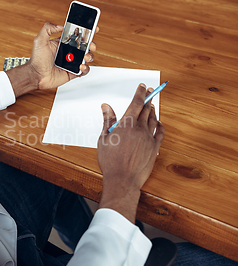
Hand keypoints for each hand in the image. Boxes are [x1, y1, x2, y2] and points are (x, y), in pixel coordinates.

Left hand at [28, 22, 97, 89]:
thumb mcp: (40, 40)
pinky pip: (84, 71)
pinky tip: (81, 66)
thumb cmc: (36, 59)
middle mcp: (68, 52)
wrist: (36, 75)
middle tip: (91, 45)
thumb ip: (48, 28)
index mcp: (63, 43)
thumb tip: (60, 26)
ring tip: (85, 56)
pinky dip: (86, 68)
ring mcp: (71, 62)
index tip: (93, 28)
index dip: (86, 32)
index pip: (77, 36)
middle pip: (85, 46)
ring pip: (87, 57)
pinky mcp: (72, 72)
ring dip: (90, 56)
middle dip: (91, 44)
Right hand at [97, 83, 164, 222]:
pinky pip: (160, 132)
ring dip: (153, 110)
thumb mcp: (104, 139)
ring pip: (153, 119)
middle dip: (148, 98)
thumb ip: (107, 121)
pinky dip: (160, 125)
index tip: (142, 87)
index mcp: (126, 125)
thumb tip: (106, 107)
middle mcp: (140, 129)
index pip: (136, 103)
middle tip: (150, 91)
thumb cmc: (110, 161)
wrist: (123, 179)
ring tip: (152, 105)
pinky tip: (158, 123)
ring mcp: (149, 138)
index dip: (140, 93)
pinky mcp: (154, 148)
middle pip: (146, 109)